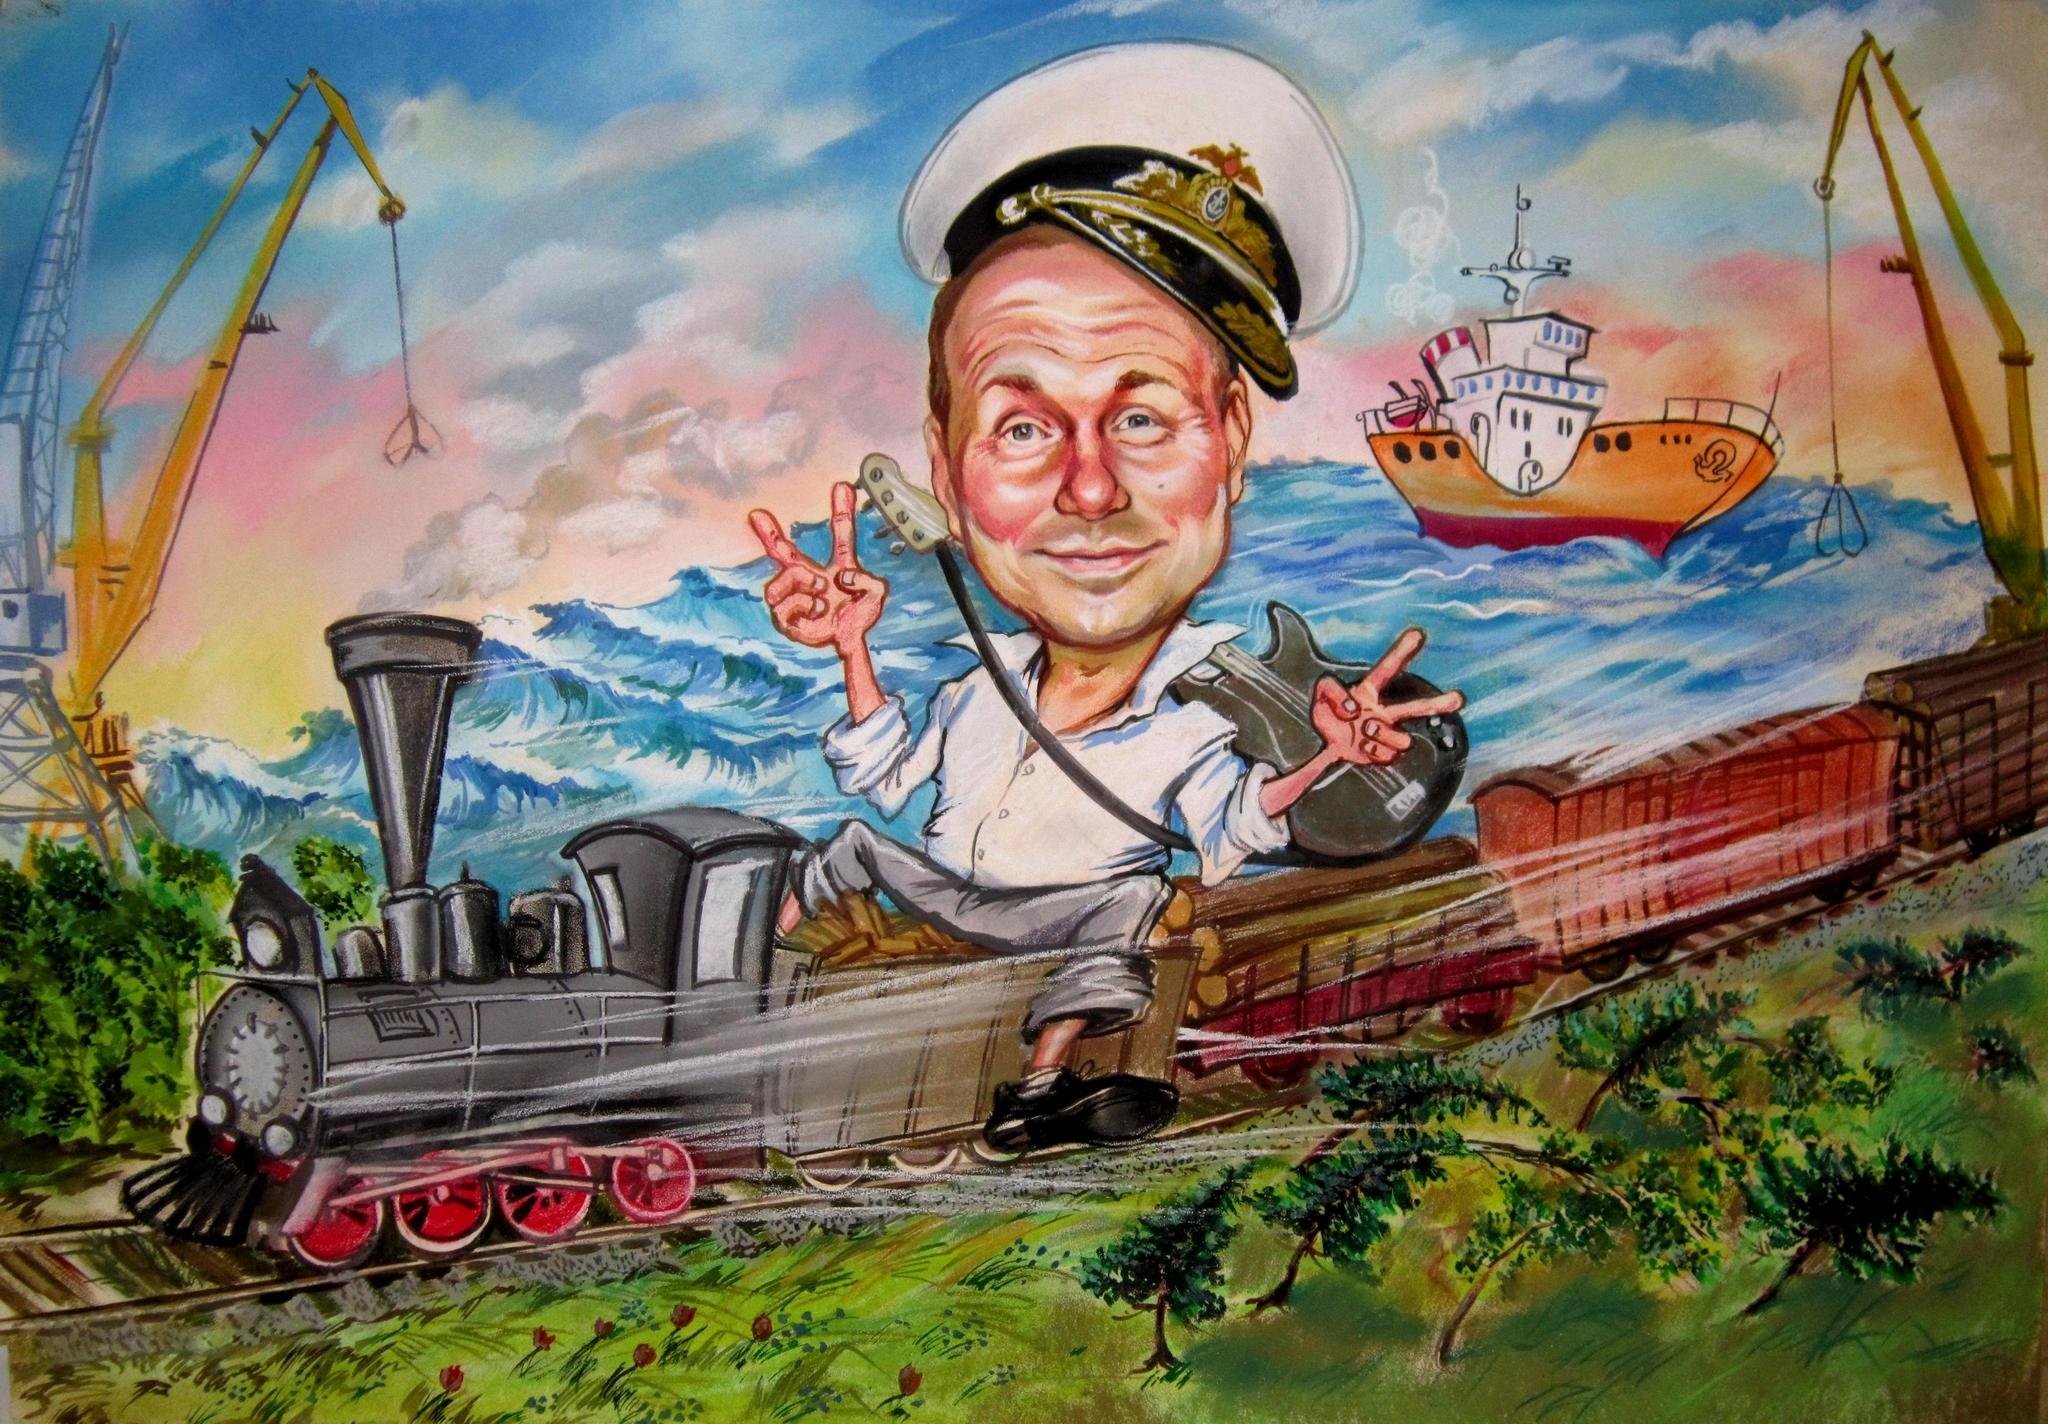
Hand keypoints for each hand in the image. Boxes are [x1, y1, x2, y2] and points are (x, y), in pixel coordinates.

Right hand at [748, 482, 887, 654]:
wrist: (848, 640)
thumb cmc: (860, 615)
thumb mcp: (876, 595)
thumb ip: (867, 581)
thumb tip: (839, 577)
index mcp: (838, 566)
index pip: (841, 535)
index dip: (843, 511)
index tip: (842, 485)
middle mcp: (812, 576)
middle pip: (784, 552)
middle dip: (768, 532)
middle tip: (756, 514)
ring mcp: (796, 594)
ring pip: (786, 575)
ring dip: (804, 582)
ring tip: (821, 595)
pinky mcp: (784, 615)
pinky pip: (784, 603)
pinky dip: (802, 606)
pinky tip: (814, 611)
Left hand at [1311, 628, 1464, 766]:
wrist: (1324, 744)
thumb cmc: (1327, 713)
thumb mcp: (1320, 695)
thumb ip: (1333, 693)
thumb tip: (1354, 708)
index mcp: (1369, 691)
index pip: (1387, 669)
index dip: (1402, 651)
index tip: (1418, 634)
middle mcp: (1383, 711)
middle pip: (1415, 708)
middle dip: (1438, 704)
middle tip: (1458, 698)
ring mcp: (1385, 732)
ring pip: (1402, 739)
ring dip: (1382, 734)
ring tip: (1365, 729)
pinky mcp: (1382, 752)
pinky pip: (1389, 755)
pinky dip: (1373, 752)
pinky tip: (1361, 746)